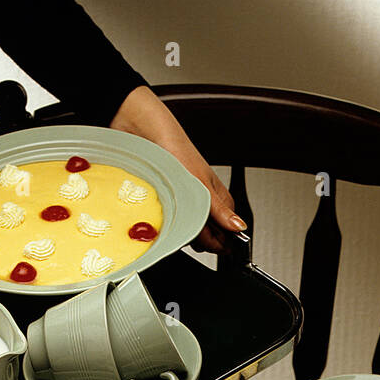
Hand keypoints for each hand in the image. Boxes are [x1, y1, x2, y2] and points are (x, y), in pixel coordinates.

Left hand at [110, 86, 245, 252]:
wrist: (140, 130)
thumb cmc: (173, 148)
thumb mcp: (200, 183)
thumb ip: (218, 209)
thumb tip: (239, 228)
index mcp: (214, 196)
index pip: (224, 229)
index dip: (219, 242)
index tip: (212, 249)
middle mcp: (198, 200)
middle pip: (204, 232)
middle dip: (198, 240)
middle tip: (190, 239)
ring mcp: (179, 202)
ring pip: (185, 229)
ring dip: (179, 234)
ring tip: (173, 230)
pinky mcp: (161, 201)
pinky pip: (166, 222)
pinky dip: (163, 226)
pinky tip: (159, 225)